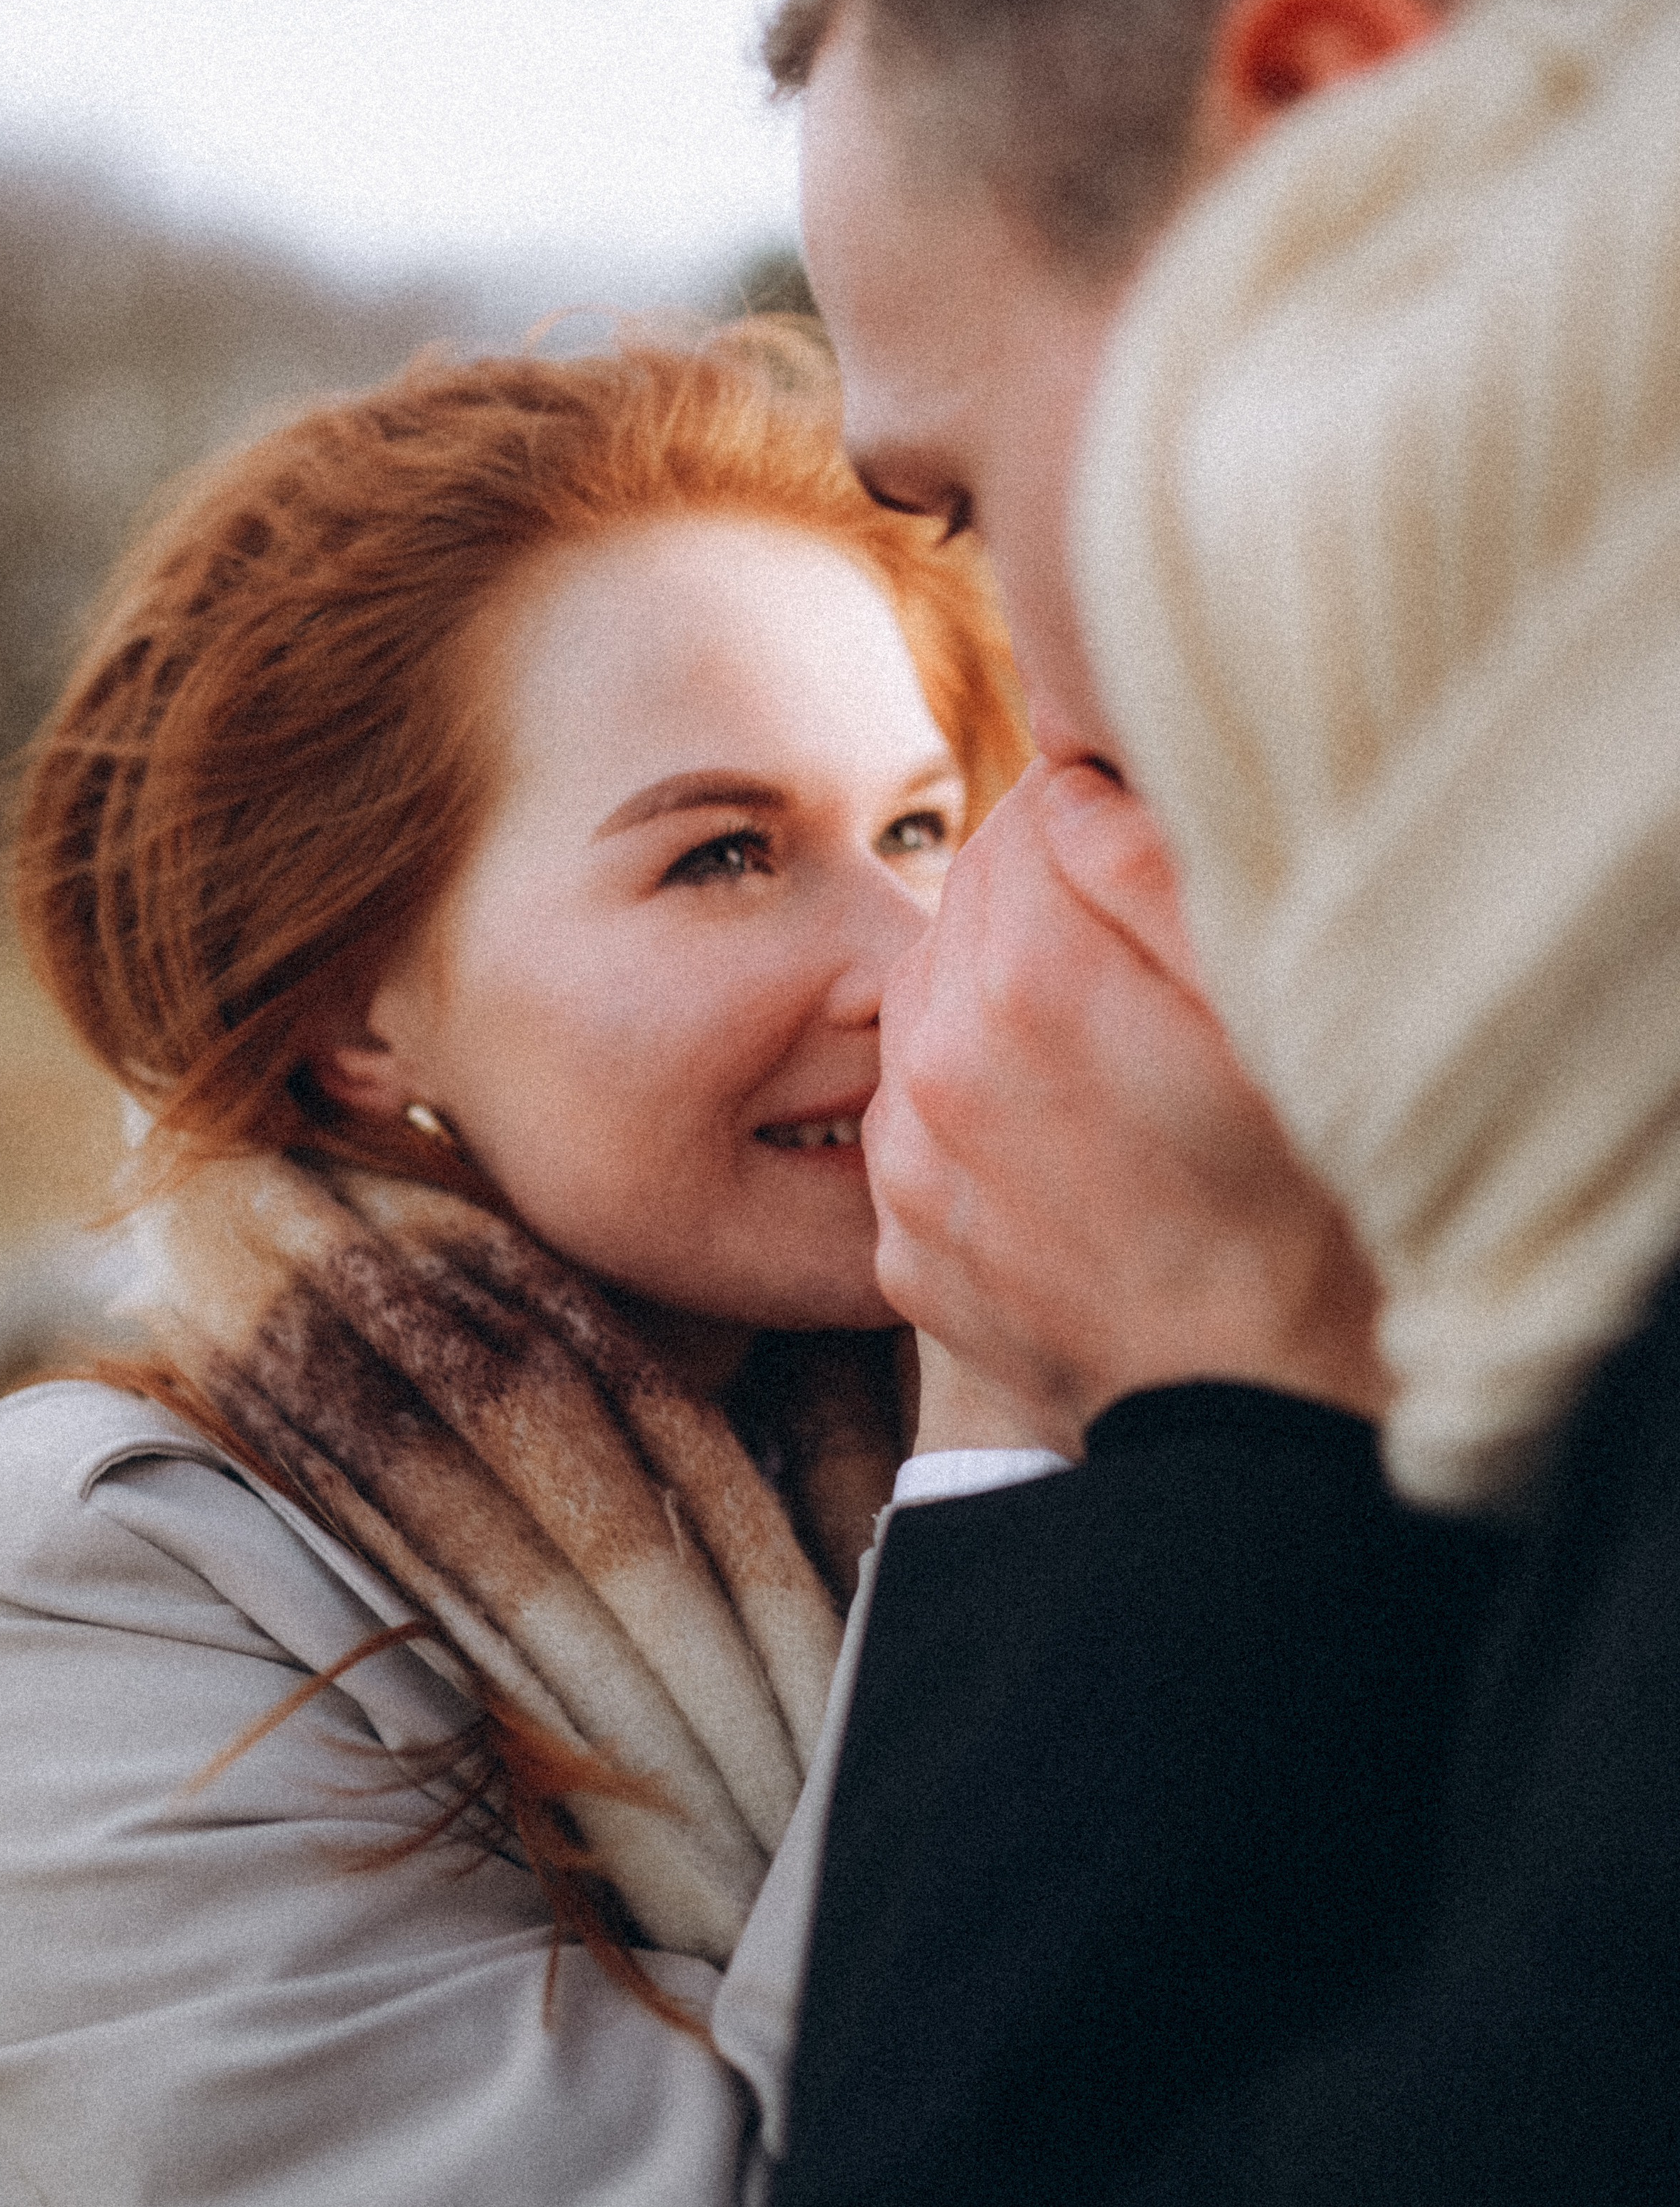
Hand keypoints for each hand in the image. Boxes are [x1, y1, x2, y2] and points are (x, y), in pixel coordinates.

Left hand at [866, 758, 1386, 1449]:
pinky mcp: (899, 1240)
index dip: (1099, 823)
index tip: (1154, 866)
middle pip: (969, 908)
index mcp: (1031, 979)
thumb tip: (1070, 786)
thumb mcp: (1276, 1011)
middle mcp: (935, 1060)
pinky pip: (919, 1121)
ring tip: (1106, 1066)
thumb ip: (1159, 870)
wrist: (1258, 1421)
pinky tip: (1066, 1148)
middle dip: (1048, 914)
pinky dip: (977, 1112)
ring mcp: (907, 1161)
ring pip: (933, 1008)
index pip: (1027, 816)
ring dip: (1002, 1007)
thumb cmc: (1307, 1207)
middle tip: (1144, 975)